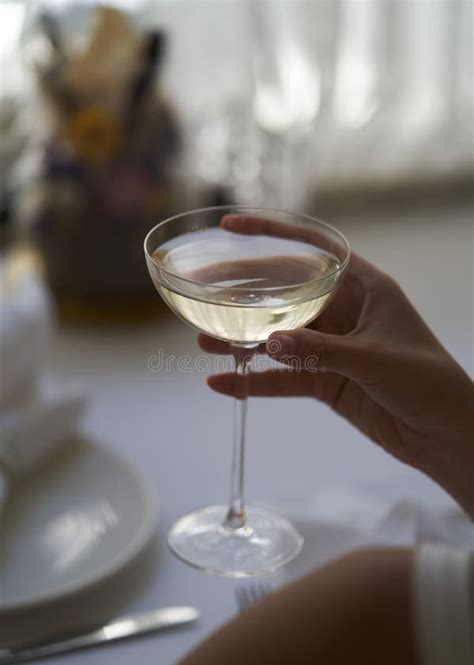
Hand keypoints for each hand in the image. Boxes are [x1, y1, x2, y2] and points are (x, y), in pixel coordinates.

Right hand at [199, 216, 473, 515]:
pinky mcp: (325, 381)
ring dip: (242, 339)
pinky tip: (223, 382)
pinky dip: (254, 382)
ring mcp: (331, 348)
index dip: (273, 235)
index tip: (232, 227)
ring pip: (278, 337)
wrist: (444, 433)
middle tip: (202, 289)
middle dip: (244, 292)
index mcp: (364, 288)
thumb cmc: (426, 382)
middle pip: (285, 293)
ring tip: (203, 340)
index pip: (314, 251)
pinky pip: (283, 378)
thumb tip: (268, 341)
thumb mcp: (374, 359)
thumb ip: (321, 350)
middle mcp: (344, 312)